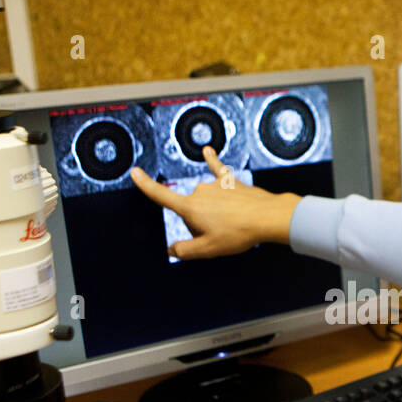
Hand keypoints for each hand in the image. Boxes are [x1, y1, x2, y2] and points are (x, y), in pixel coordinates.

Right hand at [130, 146, 301, 259]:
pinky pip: (216, 168)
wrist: (266, 217)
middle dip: (199, 222)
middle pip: (189, 208)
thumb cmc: (238, 233)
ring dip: (213, 211)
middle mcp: (199, 191)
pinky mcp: (230, 180)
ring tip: (231, 223)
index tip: (134, 172)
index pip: (161, 195)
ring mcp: (214, 184)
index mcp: (190, 207)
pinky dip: (211, 160)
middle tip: (219, 233)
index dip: (145, 184)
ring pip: (205, 199)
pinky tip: (208, 151)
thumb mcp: (208, 249)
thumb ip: (185, 250)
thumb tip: (171, 250)